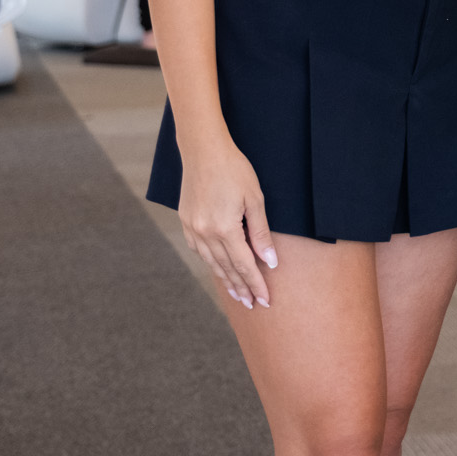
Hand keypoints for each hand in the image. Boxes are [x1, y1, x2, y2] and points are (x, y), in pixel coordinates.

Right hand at [178, 132, 277, 307]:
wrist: (203, 150)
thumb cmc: (234, 170)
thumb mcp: (255, 199)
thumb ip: (261, 233)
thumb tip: (269, 261)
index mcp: (224, 229)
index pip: (244, 265)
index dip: (256, 284)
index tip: (265, 300)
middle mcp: (205, 233)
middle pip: (227, 269)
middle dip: (242, 288)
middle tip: (253, 304)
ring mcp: (193, 229)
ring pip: (212, 262)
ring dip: (226, 280)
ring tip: (238, 295)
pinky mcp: (186, 222)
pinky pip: (200, 250)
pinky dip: (211, 263)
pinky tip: (219, 268)